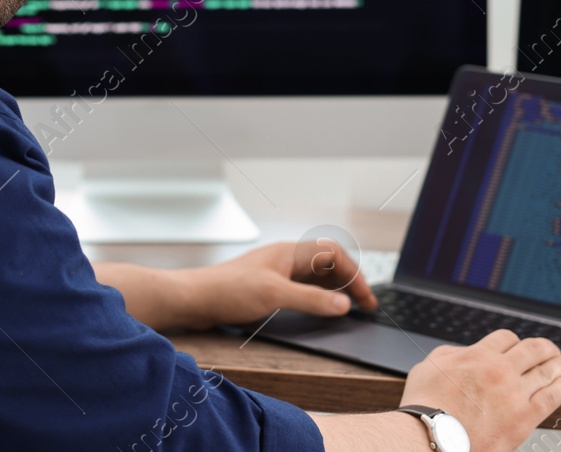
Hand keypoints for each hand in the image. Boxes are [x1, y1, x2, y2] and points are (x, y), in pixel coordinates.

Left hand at [181, 239, 376, 328]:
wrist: (194, 298)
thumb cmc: (227, 290)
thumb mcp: (274, 295)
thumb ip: (311, 299)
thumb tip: (343, 304)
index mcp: (290, 252)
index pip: (335, 255)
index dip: (354, 275)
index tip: (365, 300)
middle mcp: (285, 258)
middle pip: (328, 262)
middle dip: (349, 280)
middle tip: (364, 304)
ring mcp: (276, 271)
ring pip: (316, 275)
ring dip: (335, 288)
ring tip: (348, 306)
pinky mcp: (268, 286)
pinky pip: (302, 286)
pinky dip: (318, 296)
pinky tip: (319, 309)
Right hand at [400, 329, 560, 451]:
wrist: (432, 436)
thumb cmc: (425, 406)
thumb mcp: (429, 366)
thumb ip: (452, 355)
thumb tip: (465, 352)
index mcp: (478, 355)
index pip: (507, 338)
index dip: (514, 341)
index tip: (518, 346)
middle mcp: (500, 371)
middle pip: (533, 350)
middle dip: (545, 348)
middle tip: (551, 349)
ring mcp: (514, 394)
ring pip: (546, 371)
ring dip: (559, 363)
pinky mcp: (523, 419)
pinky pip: (551, 398)